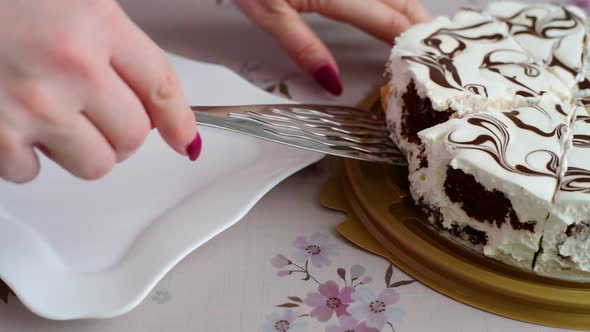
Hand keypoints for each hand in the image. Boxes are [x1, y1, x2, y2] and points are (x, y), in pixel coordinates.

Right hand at [0, 0, 198, 183]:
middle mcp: (69, 66)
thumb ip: (111, 40)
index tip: (184, 139)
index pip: (161, 86)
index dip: (179, 120)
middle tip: (97, 113)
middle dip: (121, 131)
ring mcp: (29, 105)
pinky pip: (33, 172)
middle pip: (133, 136)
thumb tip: (152, 95)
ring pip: (94, 164)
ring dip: (81, 148)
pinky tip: (13, 123)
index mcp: (93, 21)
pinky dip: (28, 156)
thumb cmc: (1, 1)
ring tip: (53, 117)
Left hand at [235, 0, 430, 95]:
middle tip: (435, 45)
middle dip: (419, 21)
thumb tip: (333, 81)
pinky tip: (391, 4)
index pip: (386, 19)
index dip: (408, 40)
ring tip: (418, 27)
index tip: (427, 59)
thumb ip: (304, 47)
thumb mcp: (269, 15)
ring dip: (408, 5)